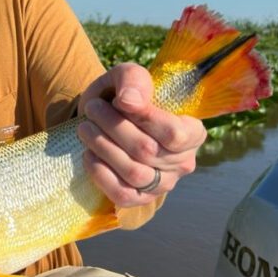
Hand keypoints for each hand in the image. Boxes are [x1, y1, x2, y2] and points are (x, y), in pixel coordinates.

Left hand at [76, 63, 206, 227]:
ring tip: (85, 128)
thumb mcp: (127, 77)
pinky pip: (122, 194)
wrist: (102, 118)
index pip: (174, 133)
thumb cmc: (122, 96)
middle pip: (147, 150)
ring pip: (134, 172)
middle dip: (114, 127)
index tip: (117, 101)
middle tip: (93, 109)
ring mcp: (163, 184)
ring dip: (103, 148)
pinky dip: (101, 174)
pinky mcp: (139, 198)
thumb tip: (129, 102)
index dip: (145, 118)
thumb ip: (133, 80)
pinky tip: (89, 154)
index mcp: (192, 132)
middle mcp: (183, 162)